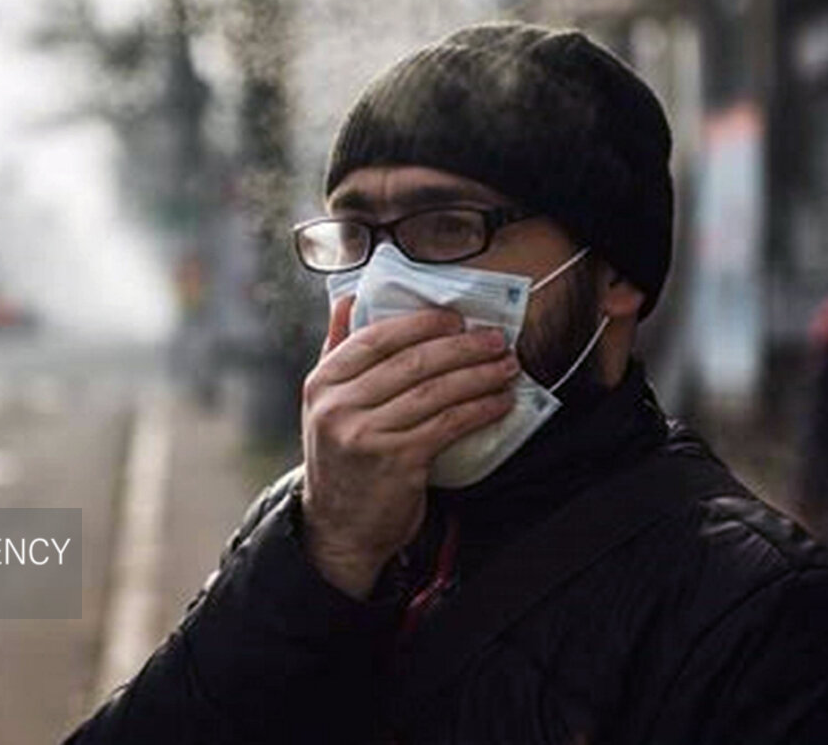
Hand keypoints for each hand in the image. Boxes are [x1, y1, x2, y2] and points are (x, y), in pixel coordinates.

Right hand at [300, 296, 518, 597]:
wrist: (340, 528)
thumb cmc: (342, 460)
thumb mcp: (324, 405)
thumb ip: (336, 351)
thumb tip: (349, 298)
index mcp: (321, 383)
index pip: (374, 338)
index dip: (420, 324)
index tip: (455, 318)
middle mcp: (338, 407)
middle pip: (411, 362)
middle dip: (461, 347)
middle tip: (494, 338)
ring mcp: (366, 435)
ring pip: (434, 392)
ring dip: (478, 375)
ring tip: (505, 366)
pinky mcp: (398, 463)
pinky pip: (448, 425)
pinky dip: (479, 410)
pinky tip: (500, 402)